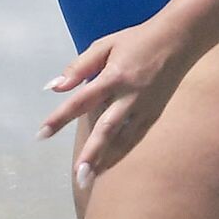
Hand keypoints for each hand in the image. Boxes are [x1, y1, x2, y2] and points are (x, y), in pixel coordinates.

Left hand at [37, 20, 193, 189]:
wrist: (178, 39)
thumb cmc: (136, 40)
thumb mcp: (104, 45)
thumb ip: (79, 68)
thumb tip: (54, 87)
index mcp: (113, 76)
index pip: (80, 101)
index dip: (59, 118)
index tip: (41, 134)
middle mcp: (129, 96)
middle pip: (106, 129)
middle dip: (91, 153)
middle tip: (77, 176)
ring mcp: (144, 107)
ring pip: (123, 139)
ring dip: (107, 160)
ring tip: (90, 179)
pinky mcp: (155, 113)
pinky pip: (135, 136)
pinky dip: (122, 152)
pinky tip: (110, 166)